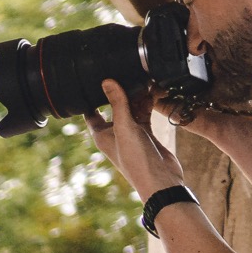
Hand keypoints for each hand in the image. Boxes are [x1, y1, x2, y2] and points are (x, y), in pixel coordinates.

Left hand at [85, 79, 184, 200]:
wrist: (161, 181)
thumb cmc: (137, 160)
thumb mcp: (124, 127)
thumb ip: (118, 103)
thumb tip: (106, 80)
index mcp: (101, 134)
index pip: (90, 112)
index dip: (89, 96)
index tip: (91, 78)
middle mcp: (114, 133)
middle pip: (112, 106)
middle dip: (118, 91)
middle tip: (122, 70)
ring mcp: (131, 134)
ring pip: (130, 108)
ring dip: (135, 96)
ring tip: (141, 78)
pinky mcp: (146, 134)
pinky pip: (144, 114)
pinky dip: (147, 104)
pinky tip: (151, 91)